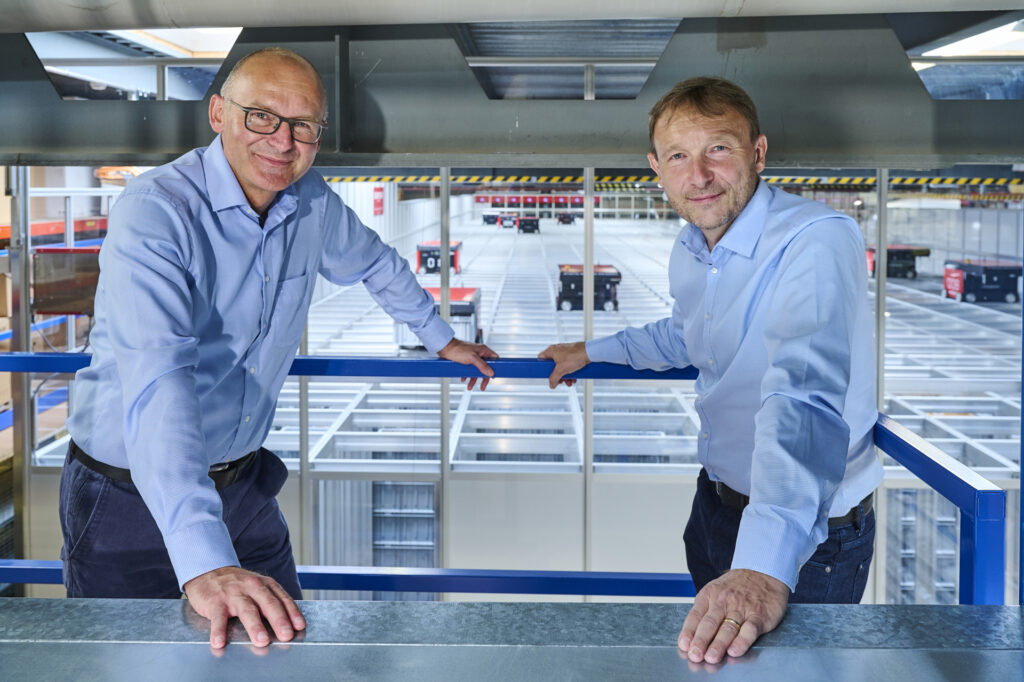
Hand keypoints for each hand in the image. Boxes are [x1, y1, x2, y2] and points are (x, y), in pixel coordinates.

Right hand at [184, 566, 305, 648]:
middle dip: (279, 620)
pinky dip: (219, 630)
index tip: (300, 626)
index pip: (282, 599)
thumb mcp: (257, 587)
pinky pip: (218, 617)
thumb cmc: (237, 585)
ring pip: (247, 610)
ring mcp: (233, 594)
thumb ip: (270, 602)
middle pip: (268, 604)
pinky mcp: (215, 601)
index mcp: (264, 584)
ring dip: (255, 626)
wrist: (208, 571)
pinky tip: (220, 642)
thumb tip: (288, 623)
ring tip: (262, 640)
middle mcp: (251, 587)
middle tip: (286, 635)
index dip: (292, 612)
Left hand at [437, 338, 498, 389]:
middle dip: (483, 378)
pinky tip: (464, 379)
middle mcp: (479, 353)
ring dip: (473, 379)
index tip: (493, 376)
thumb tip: (491, 373)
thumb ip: (482, 366)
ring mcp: (473, 357)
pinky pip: (469, 369)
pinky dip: (467, 375)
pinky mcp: (466, 360)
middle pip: (485, 367)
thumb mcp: (472, 358)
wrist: (445, 348)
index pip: (495, 359)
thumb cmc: (458, 350)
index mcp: (484, 350)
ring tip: (469, 386)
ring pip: (476, 370)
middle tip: (482, 386)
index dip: (495, 368)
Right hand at [537, 341, 588, 388]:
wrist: (589, 353)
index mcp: (551, 351)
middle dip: (557, 375)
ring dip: (565, 376)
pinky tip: (574, 378)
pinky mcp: (573, 355)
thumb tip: (551, 384)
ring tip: (569, 382)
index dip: (542, 367)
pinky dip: (570, 373)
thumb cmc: (575, 355)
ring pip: (561, 367)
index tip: (545, 374)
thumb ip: (554, 378)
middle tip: (559, 380)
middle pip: (552, 366)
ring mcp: (565, 353)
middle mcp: (557, 350)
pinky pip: (569, 366)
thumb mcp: (561, 370)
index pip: (540, 359)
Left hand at [678, 569, 788, 663]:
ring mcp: (742, 608)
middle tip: (695, 655)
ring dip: (718, 644)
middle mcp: (724, 601)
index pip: (696, 615)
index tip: (684, 646)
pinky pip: (749, 629)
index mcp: (709, 595)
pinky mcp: (759, 615)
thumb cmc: (735, 587)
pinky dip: (741, 641)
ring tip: (711, 657)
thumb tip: (690, 636)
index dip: (689, 632)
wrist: (762, 572)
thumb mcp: (714, 591)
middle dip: (701, 640)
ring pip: (728, 628)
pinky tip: (734, 650)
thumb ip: (704, 611)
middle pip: (710, 623)